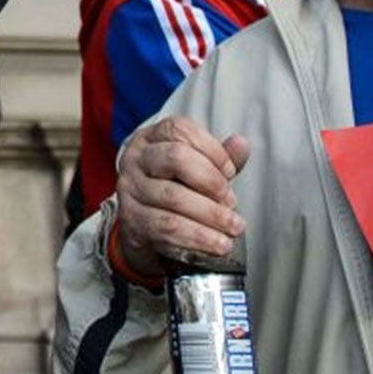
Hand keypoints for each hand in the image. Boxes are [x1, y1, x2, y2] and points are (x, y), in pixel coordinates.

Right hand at [111, 116, 251, 280]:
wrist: (143, 226)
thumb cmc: (173, 188)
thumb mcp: (195, 168)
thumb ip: (219, 156)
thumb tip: (241, 143)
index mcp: (151, 138)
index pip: (180, 130)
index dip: (212, 149)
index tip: (231, 172)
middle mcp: (136, 158)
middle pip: (176, 158)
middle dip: (212, 181)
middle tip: (231, 201)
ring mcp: (131, 188)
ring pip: (174, 197)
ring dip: (211, 214)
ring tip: (234, 226)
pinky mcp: (132, 220)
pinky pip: (168, 227)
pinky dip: (199, 237)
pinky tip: (218, 243)